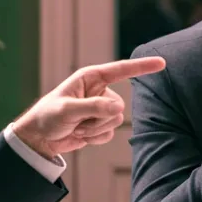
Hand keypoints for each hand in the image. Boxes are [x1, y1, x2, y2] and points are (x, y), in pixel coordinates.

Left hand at [12, 56, 165, 157]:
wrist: (39, 138)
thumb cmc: (47, 116)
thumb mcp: (67, 109)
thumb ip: (93, 107)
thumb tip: (118, 108)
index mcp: (91, 78)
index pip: (122, 70)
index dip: (142, 66)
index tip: (162, 63)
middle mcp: (99, 91)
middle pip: (118, 106)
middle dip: (99, 118)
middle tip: (77, 120)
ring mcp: (100, 108)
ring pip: (115, 121)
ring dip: (95, 129)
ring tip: (76, 127)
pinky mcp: (100, 124)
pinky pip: (109, 133)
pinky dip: (95, 137)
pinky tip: (80, 134)